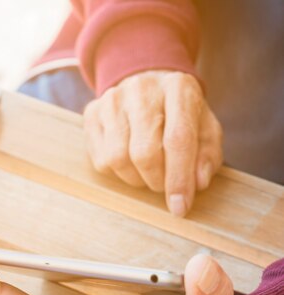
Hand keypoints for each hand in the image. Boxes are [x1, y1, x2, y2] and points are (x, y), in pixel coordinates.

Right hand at [83, 70, 222, 216]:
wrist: (146, 84)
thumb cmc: (179, 114)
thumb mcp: (204, 129)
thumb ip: (207, 155)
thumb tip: (198, 183)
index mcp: (179, 88)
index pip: (178, 139)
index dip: (179, 179)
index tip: (180, 207)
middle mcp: (142, 89)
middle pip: (145, 152)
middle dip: (156, 181)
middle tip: (162, 185)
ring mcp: (112, 101)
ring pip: (118, 159)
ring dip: (135, 179)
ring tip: (146, 173)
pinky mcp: (91, 114)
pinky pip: (100, 160)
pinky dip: (117, 172)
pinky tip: (128, 162)